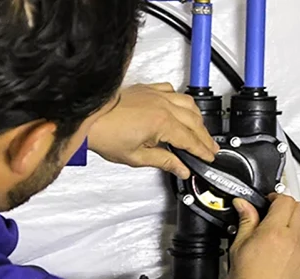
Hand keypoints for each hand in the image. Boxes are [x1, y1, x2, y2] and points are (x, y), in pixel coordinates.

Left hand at [88, 83, 219, 178]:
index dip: (202, 151)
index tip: (209, 157)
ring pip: (188, 103)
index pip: (190, 140)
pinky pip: (172, 90)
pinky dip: (181, 99)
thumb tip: (181, 169)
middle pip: (194, 122)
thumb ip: (164, 161)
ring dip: (198, 118)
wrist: (88, 116)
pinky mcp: (147, 89)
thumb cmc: (105, 134)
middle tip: (211, 148)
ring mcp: (156, 95)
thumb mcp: (136, 157)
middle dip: (205, 137)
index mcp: (162, 123)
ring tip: (201, 129)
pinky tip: (181, 106)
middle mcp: (163, 105)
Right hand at [228, 195, 299, 278]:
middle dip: (288, 207)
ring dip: (298, 222)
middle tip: (275, 213)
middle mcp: (292, 240)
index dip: (276, 197)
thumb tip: (244, 205)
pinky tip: (292, 247)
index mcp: (274, 232)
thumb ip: (246, 222)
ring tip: (285, 229)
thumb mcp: (239, 247)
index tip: (269, 202)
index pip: (284, 200)